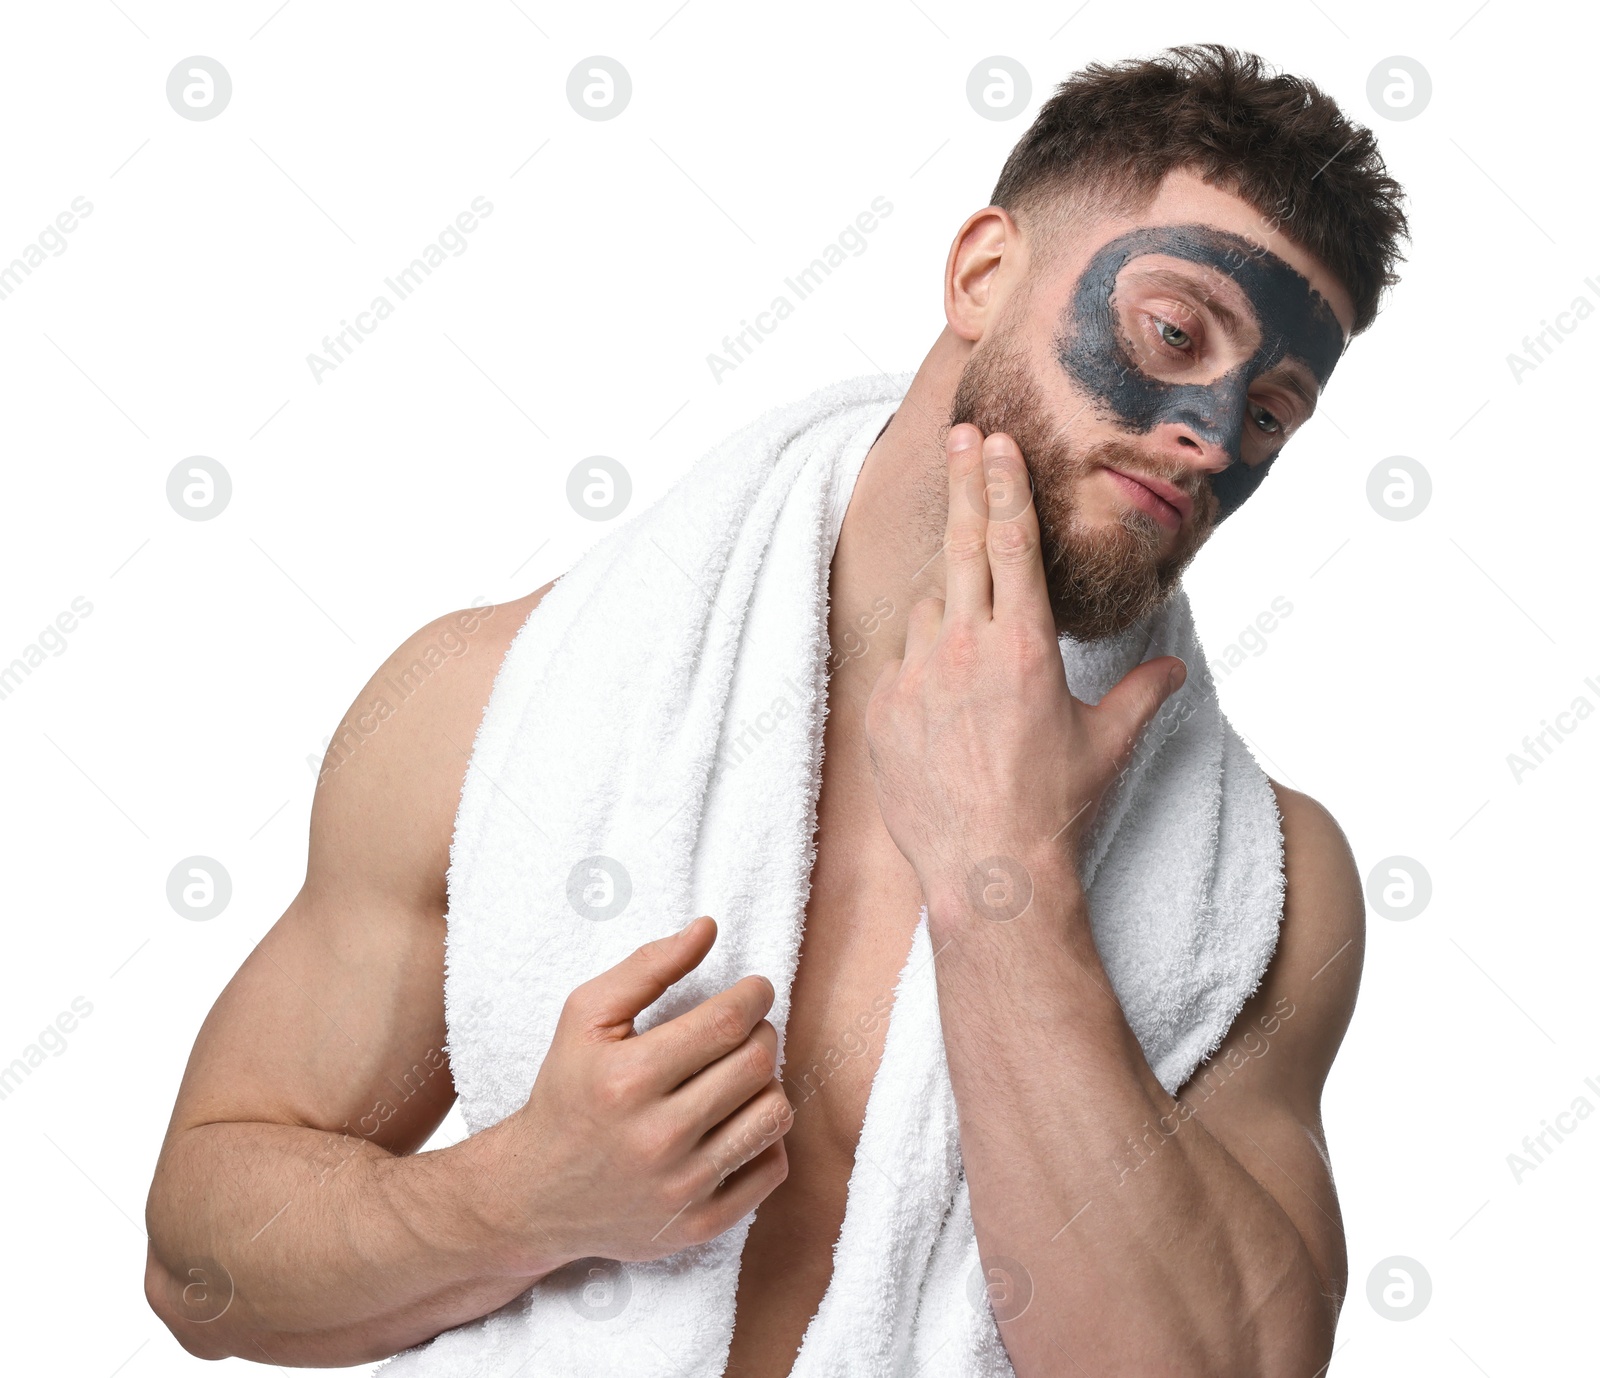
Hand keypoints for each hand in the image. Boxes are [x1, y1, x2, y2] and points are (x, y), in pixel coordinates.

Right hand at [476, 916, 791, 1271]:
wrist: (535, 1194)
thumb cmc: (566, 1091)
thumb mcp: (585, 1017)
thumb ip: (648, 965)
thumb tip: (708, 928)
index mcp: (628, 1079)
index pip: (727, 1023)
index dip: (754, 996)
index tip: (756, 990)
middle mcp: (657, 1138)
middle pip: (755, 1065)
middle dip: (761, 1034)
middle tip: (745, 1029)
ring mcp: (681, 1188)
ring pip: (773, 1115)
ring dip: (766, 1085)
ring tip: (740, 1076)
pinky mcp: (699, 1225)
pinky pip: (771, 1170)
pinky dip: (765, 1139)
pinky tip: (736, 1123)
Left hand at [862, 423, 1185, 908]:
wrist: (986, 869)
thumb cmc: (1052, 807)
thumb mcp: (1106, 745)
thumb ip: (1139, 695)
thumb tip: (1172, 670)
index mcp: (1024, 645)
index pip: (1012, 544)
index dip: (1004, 486)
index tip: (995, 442)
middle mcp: (964, 647)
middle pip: (961, 545)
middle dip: (964, 484)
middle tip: (959, 436)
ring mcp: (914, 676)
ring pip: (925, 608)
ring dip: (945, 604)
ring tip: (968, 643)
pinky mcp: (881, 708)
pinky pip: (898, 662)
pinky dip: (918, 662)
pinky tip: (938, 695)